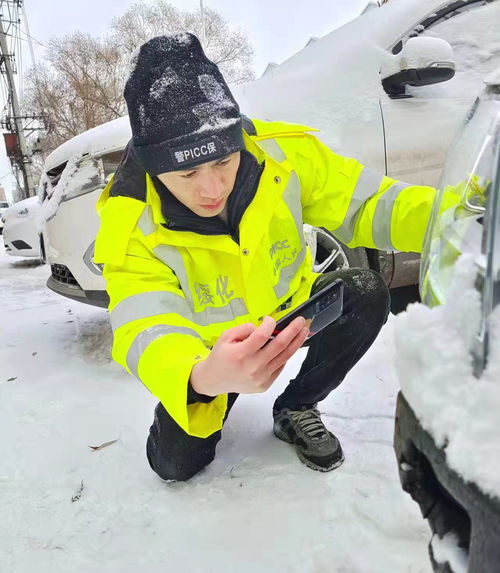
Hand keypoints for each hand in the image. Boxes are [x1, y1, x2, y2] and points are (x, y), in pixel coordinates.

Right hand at [190, 315, 308, 395]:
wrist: (214, 380)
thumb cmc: (220, 357)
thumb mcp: (226, 336)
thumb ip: (244, 329)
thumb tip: (263, 328)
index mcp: (241, 354)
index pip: (262, 335)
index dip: (270, 324)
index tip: (270, 319)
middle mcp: (253, 367)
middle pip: (279, 346)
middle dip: (292, 331)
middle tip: (301, 321)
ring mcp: (261, 378)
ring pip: (284, 357)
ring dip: (296, 342)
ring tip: (303, 331)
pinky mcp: (265, 385)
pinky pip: (280, 367)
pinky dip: (286, 355)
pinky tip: (290, 346)